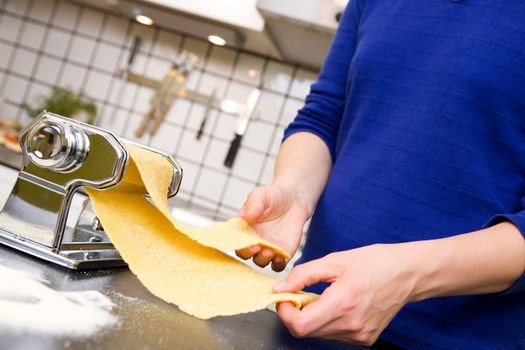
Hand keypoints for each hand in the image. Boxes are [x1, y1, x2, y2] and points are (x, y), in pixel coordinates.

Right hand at [236, 185, 309, 270]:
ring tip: (269, 252)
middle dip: (248, 252)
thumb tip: (248, 216)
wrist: (293, 201)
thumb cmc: (272, 196)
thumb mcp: (261, 195)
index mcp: (241, 228)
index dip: (236, 242)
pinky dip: (277, 265)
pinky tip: (280, 258)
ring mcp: (266, 249)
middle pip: (245, 253)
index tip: (244, 240)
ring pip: (260, 261)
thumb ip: (254, 204)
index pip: (234, 239)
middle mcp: (252, 241)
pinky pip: (277, 265)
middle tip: (256, 246)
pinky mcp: (281, 254)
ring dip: (262, 259)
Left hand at [273, 244, 417, 345]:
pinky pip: (334, 335)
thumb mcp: (334, 261)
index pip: (299, 325)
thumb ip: (303, 275)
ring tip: (324, 296)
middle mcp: (352, 325)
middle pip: (306, 332)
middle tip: (302, 293)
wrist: (408, 273)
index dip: (284, 312)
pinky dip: (326, 321)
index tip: (285, 297)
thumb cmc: (375, 262)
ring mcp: (360, 335)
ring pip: (318, 334)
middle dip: (296, 313)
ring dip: (311, 318)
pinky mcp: (366, 339)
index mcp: (343, 303)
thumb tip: (280, 288)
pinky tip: (336, 304)